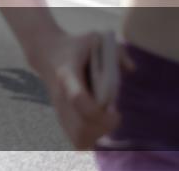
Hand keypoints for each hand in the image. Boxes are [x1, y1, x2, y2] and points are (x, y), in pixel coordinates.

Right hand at [41, 32, 128, 149]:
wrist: (47, 54)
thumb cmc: (75, 46)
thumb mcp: (94, 38)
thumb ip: (115, 51)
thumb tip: (131, 69)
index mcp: (68, 75)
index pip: (78, 99)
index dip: (98, 111)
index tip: (115, 110)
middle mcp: (61, 96)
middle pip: (81, 126)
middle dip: (103, 127)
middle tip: (115, 115)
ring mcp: (59, 110)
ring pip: (78, 138)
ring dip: (98, 134)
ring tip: (107, 121)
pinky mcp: (61, 118)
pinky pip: (76, 139)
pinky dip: (91, 138)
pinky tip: (99, 125)